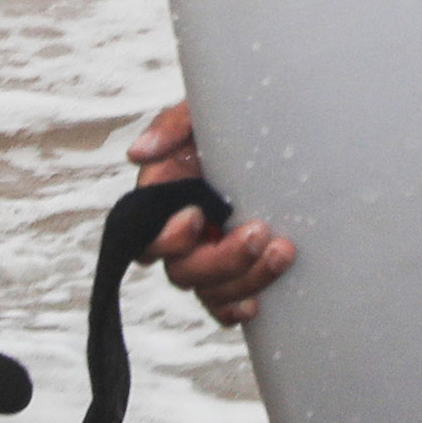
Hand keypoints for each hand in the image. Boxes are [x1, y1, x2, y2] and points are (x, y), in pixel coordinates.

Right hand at [128, 100, 296, 326]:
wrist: (275, 125)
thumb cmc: (231, 121)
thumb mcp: (201, 114)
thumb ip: (171, 128)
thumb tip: (139, 153)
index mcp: (166, 203)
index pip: (148, 237)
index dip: (169, 238)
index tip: (197, 215)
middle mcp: (185, 237)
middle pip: (185, 271)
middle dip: (222, 259)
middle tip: (259, 232)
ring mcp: (212, 255)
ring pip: (211, 291)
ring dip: (245, 279)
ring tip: (282, 251)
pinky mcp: (239, 268)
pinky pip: (226, 305)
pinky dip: (237, 308)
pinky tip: (259, 303)